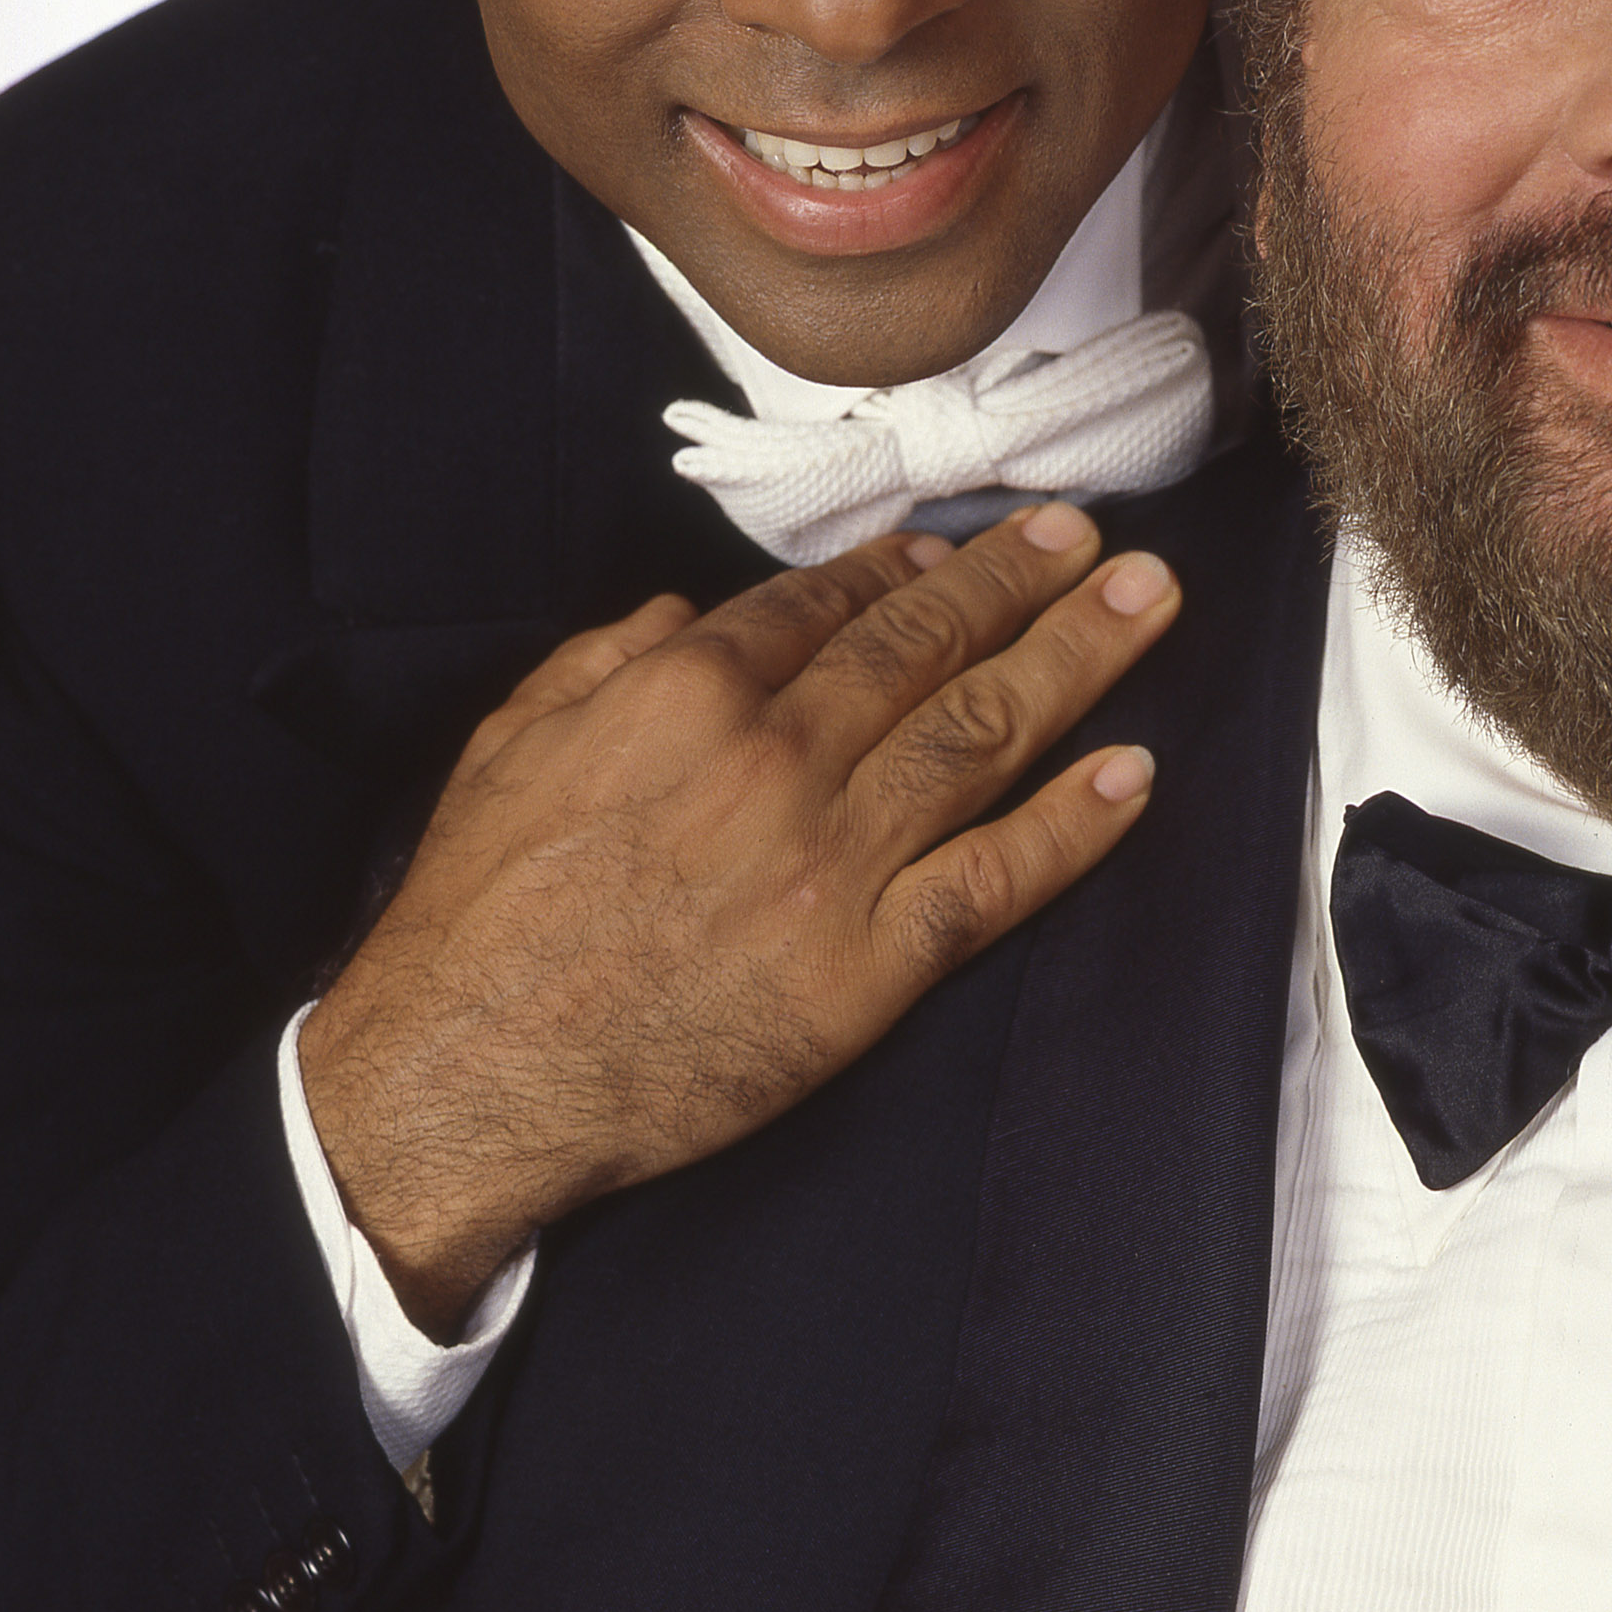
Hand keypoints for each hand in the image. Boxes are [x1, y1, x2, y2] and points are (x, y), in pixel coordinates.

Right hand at [298, 502, 1178, 1329]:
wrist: (465, 1076)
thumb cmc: (475, 914)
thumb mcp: (511, 743)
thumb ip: (602, 660)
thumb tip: (681, 610)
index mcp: (688, 691)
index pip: (829, 603)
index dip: (911, 566)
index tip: (966, 544)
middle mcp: (776, 757)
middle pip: (928, 644)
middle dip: (1022, 579)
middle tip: (1092, 535)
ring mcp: (829, 862)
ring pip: (982, 735)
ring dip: (1077, 658)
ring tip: (1146, 604)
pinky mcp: (863, 970)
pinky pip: (991, 880)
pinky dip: (1071, 825)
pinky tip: (1132, 774)